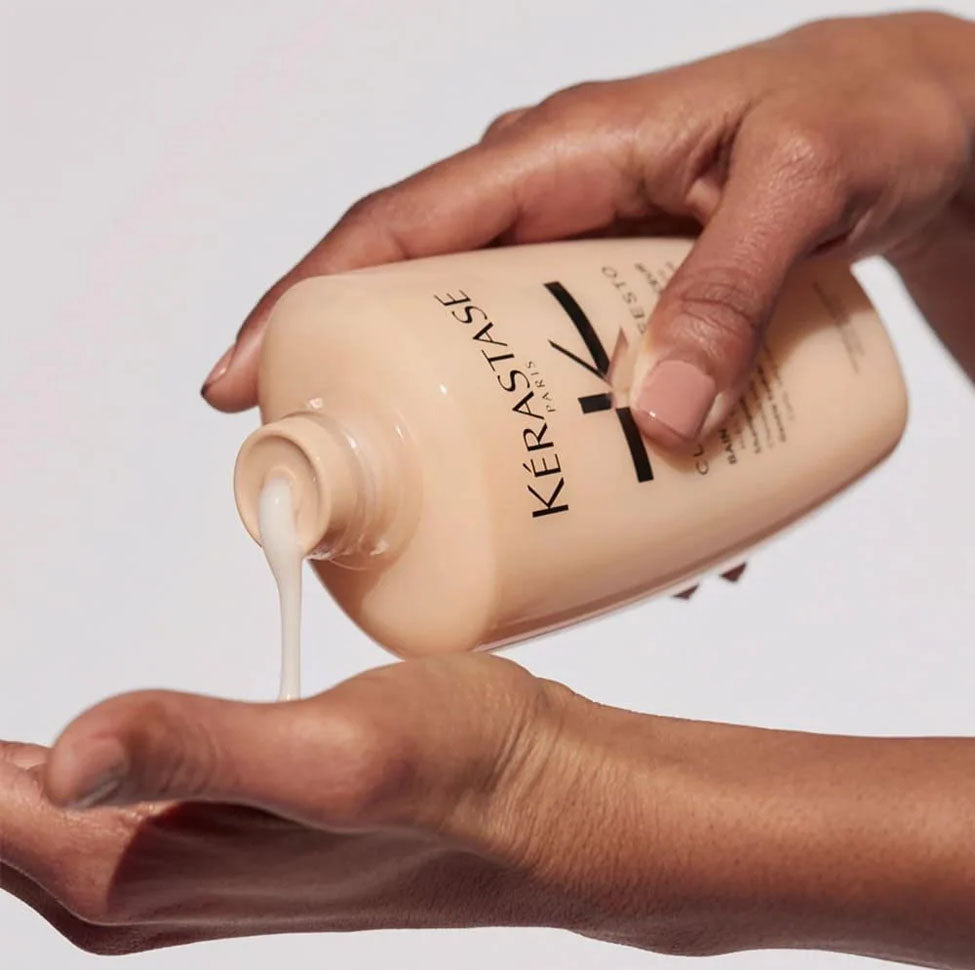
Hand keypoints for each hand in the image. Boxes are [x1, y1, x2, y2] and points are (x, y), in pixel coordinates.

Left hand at [4, 654, 974, 967]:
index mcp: (141, 872)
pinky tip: (58, 748)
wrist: (538, 798)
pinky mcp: (220, 826)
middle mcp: (142, 886)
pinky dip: (50, 772)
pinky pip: (92, 807)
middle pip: (0, 825)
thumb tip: (59, 757)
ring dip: (5, 773)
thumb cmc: (461, 779)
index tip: (1, 722)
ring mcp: (179, 862)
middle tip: (12, 669)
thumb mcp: (338, 755)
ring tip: (6, 737)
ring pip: (35, 823)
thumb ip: (194, 749)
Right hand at [201, 11, 974, 443]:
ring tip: (477, 518)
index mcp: (559, 154)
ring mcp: (582, 258)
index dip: (308, 300)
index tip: (242, 381)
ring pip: (490, 353)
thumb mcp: (803, 191)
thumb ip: (732, 293)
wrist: (917, 129)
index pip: (399, 227)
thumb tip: (661, 418)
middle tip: (341, 483)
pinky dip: (561, 439)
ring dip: (473, 436)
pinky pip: (560, 371)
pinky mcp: (620, 302)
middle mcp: (551, 206)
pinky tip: (602, 507)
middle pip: (419, 304)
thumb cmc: (859, 121)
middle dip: (366, 390)